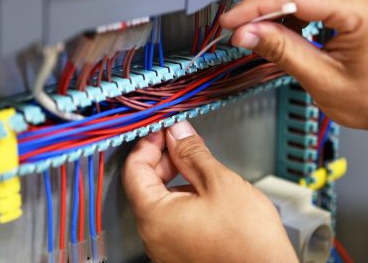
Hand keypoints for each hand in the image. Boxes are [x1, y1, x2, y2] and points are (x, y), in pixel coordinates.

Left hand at [123, 121, 297, 262]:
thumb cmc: (249, 243)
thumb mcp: (219, 182)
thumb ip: (192, 153)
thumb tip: (177, 133)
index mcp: (155, 217)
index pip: (134, 168)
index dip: (149, 143)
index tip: (164, 131)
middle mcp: (154, 235)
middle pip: (144, 183)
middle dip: (163, 157)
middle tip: (182, 142)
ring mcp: (165, 246)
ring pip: (159, 199)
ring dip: (173, 175)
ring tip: (197, 163)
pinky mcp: (179, 251)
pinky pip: (170, 215)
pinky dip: (181, 195)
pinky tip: (201, 188)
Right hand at [220, 0, 367, 128]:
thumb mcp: (324, 80)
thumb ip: (284, 52)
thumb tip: (248, 34)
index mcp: (365, 11)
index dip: (257, 6)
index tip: (232, 20)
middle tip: (240, 23)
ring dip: (275, 1)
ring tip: (259, 28)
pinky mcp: (354, 1)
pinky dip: (291, 6)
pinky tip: (282, 26)